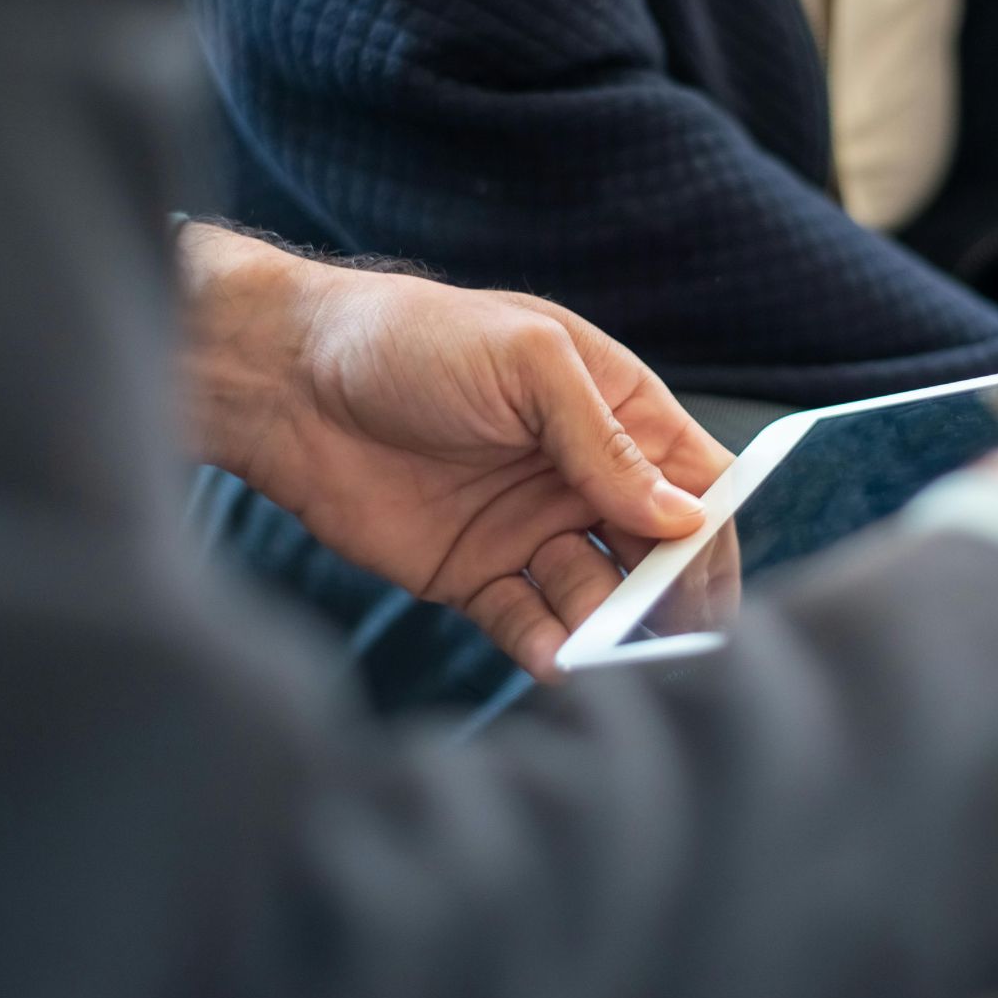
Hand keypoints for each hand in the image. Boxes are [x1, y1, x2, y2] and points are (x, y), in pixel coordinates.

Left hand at [180, 224, 731, 677]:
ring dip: (607, 626)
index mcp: (613, 409)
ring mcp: (530, 529)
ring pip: (598, 597)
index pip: (696, 480)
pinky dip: (549, 646)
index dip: (711, 529)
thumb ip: (603, 439)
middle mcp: (582, 476)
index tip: (708, 574)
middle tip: (670, 634)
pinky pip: (529, 623)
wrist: (286, 381)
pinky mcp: (475, 576)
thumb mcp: (526, 362)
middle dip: (669, 595)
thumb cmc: (411, 340)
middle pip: (658, 553)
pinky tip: (556, 657)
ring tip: (600, 646)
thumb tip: (683, 518)